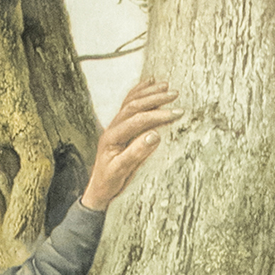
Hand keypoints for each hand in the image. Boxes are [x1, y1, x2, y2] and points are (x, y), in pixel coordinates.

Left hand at [82, 78, 178, 206]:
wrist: (98, 190)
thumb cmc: (110, 182)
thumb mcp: (122, 171)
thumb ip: (137, 152)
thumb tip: (155, 135)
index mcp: (112, 136)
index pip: (137, 120)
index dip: (157, 115)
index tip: (175, 114)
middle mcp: (112, 127)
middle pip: (134, 106)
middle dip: (155, 99)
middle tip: (175, 96)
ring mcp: (114, 126)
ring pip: (131, 102)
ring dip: (148, 93)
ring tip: (166, 86)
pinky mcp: (119, 128)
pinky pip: (128, 105)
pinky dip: (139, 93)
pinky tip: (149, 84)